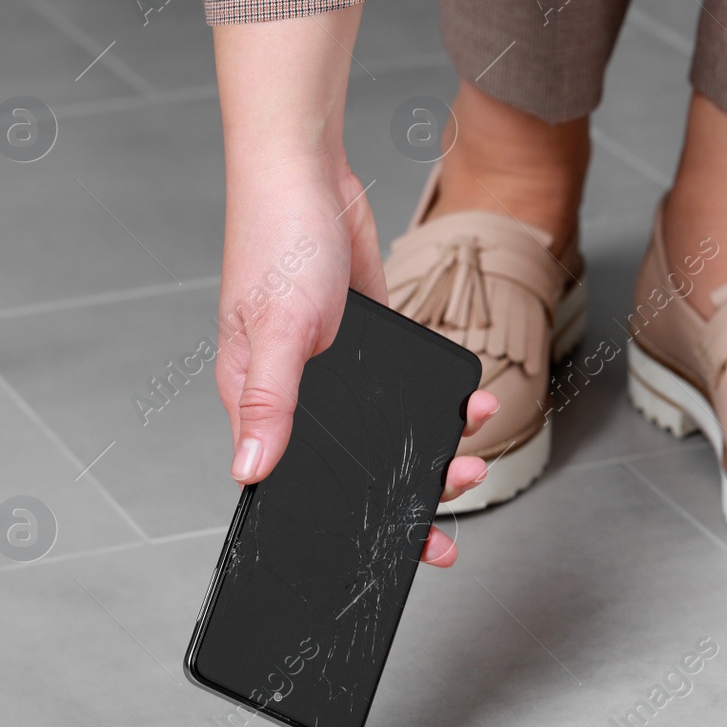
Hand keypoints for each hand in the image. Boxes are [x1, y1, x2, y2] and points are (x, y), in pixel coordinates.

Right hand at [211, 6, 494, 568]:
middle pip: (355, 466)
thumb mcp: (276, 326)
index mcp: (260, 405)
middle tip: (457, 499)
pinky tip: (470, 400)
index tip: (393, 557)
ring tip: (475, 442)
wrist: (310, 170)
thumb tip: (251, 473)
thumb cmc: (276, 238)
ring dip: (434, 443)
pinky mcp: (369, 339)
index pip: (299, 488)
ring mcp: (336, 369)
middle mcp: (298, 394)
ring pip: (389, 430)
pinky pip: (408, 386)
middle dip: (408, 492)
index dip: (346, 527)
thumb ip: (270, 402)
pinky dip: (440, 398)